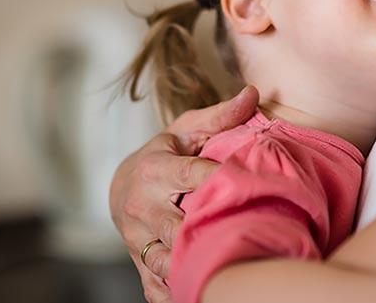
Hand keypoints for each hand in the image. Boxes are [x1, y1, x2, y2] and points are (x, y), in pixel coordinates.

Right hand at [110, 85, 259, 302]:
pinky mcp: (139, 265)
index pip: (192, 176)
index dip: (222, 180)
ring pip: (165, 261)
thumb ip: (221, 116)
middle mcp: (142, 207)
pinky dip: (178, 293)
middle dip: (208, 230)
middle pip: (178, 225)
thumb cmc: (165, 153)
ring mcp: (138, 239)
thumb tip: (253, 93)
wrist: (121, 187)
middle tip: (247, 231)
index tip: (254, 183)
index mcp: (155, 170)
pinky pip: (157, 288)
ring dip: (193, 265)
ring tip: (229, 264)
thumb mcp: (188, 129)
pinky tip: (206, 287)